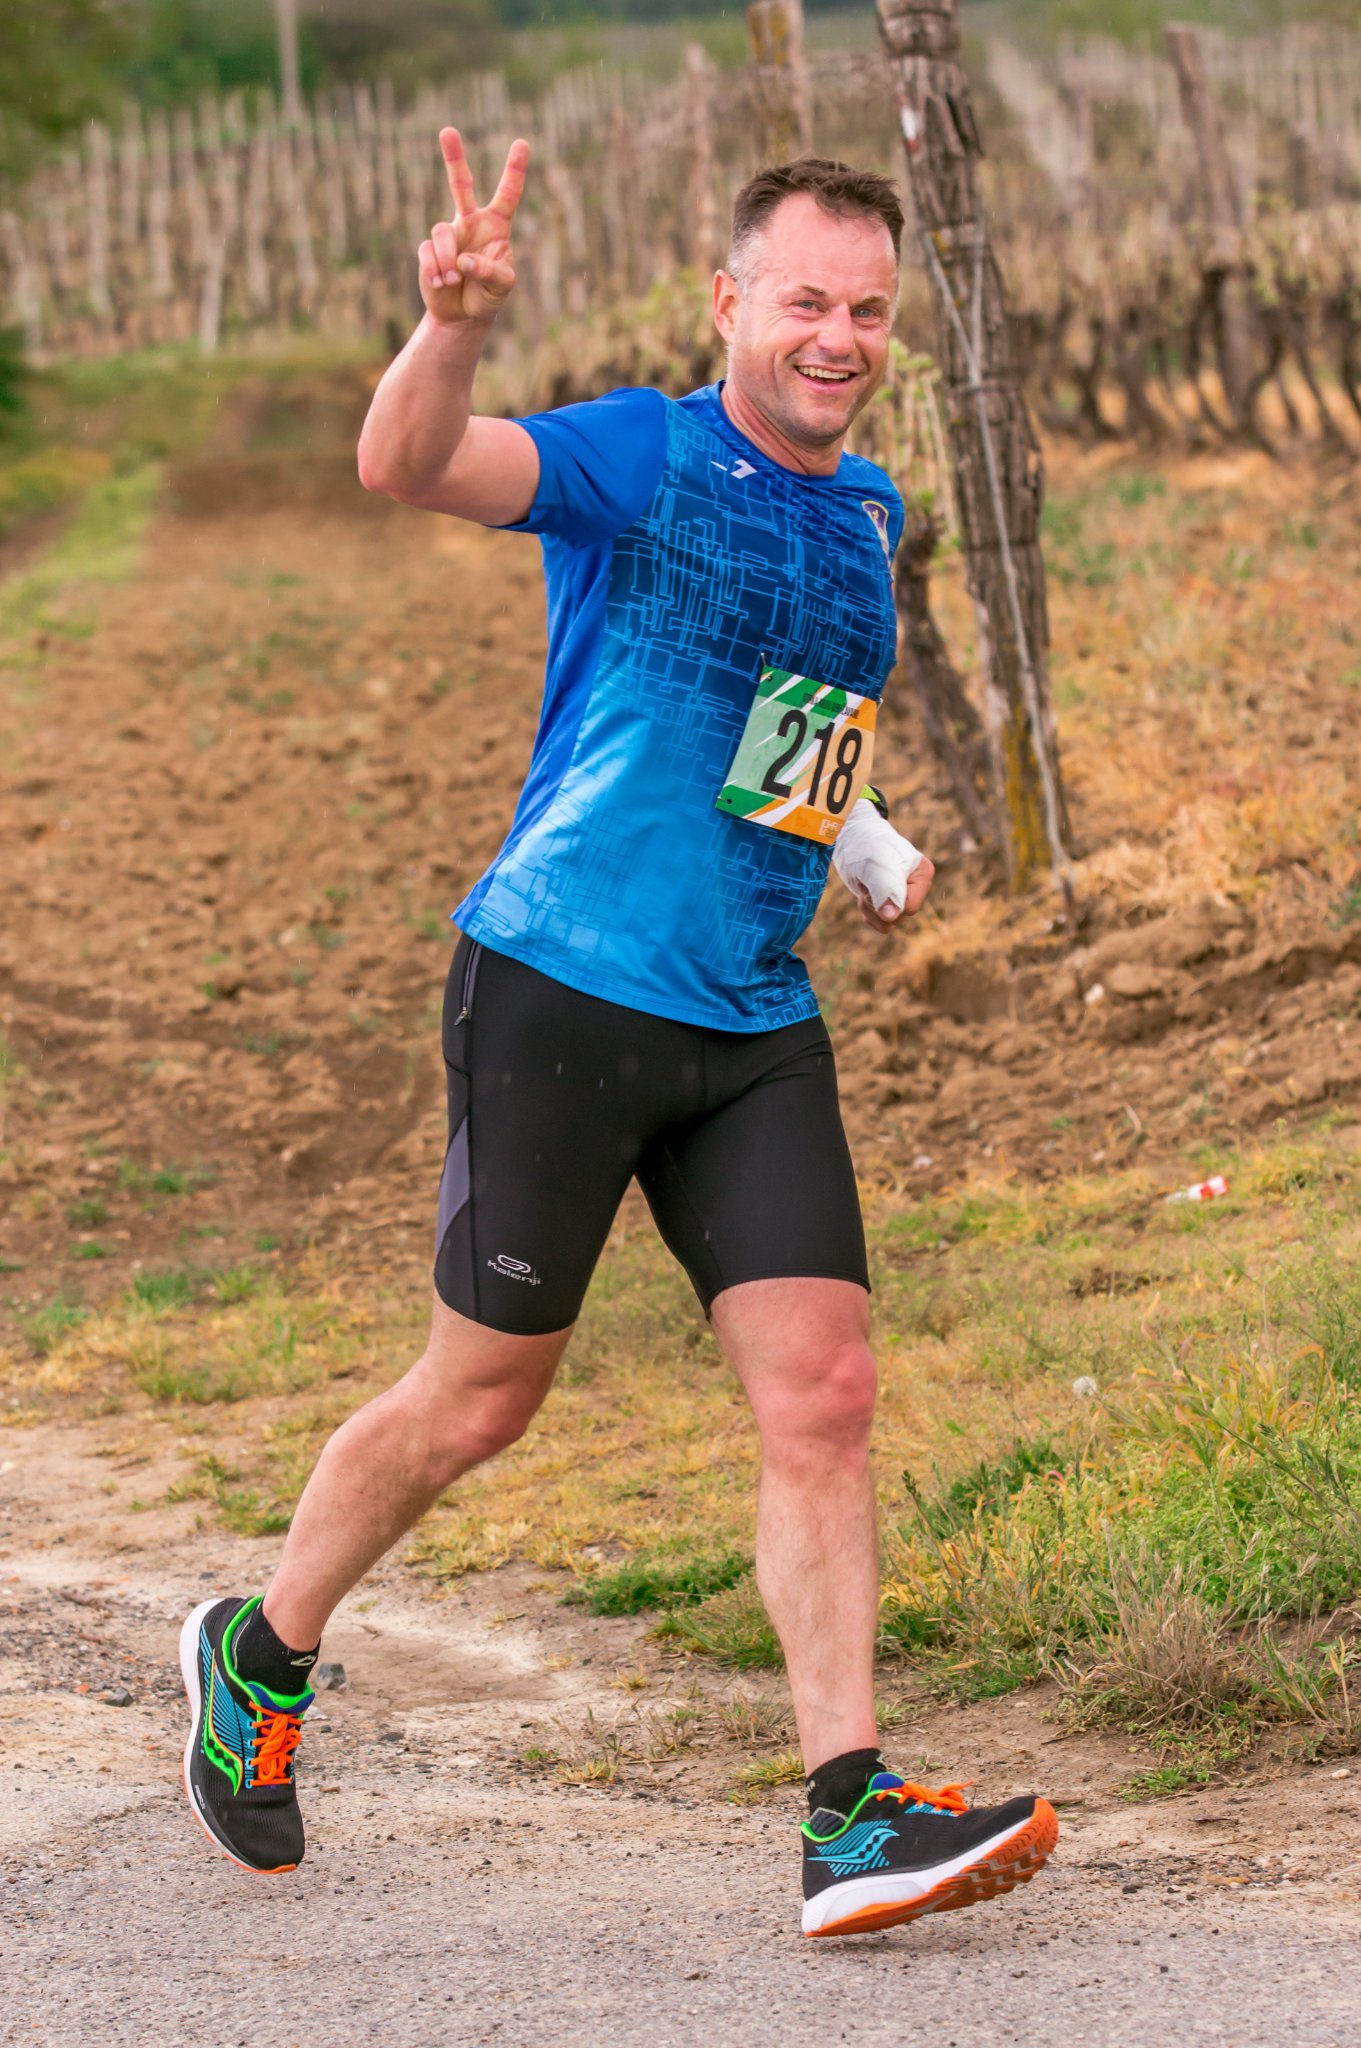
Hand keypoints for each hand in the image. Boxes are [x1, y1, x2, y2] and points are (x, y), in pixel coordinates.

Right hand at [418, 129, 528, 324]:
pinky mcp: (428, 250)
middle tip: (447, 131)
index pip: (508, 195)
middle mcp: (471, 223)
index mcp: (496, 226)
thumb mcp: (502, 287)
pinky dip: (434, 270)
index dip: (515, 171)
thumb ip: (490, 271)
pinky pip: (427, 252)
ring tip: (452, 279)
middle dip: (454, 158)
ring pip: (441, 231)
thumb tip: (463, 259)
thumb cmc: (489, 296)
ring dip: (447, 259)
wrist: (462, 316)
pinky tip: (440, 284)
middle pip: (461, 185)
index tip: (522, 143)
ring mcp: (448, 235)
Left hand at [831, 801, 934, 934]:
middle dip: (876, 903)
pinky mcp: (888, 902)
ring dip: (869, 908)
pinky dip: (867, 912)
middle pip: (899, 916)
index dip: (887, 902)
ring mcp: (902, 896)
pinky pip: (881, 922)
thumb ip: (886, 891)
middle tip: (865, 883)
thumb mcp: (877, 866)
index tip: (872, 886)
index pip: (909, 906)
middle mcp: (917, 888)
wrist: (852, 839)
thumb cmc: (868, 847)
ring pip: (889, 921)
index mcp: (923, 875)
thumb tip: (891, 918)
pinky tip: (863, 894)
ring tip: (863, 886)